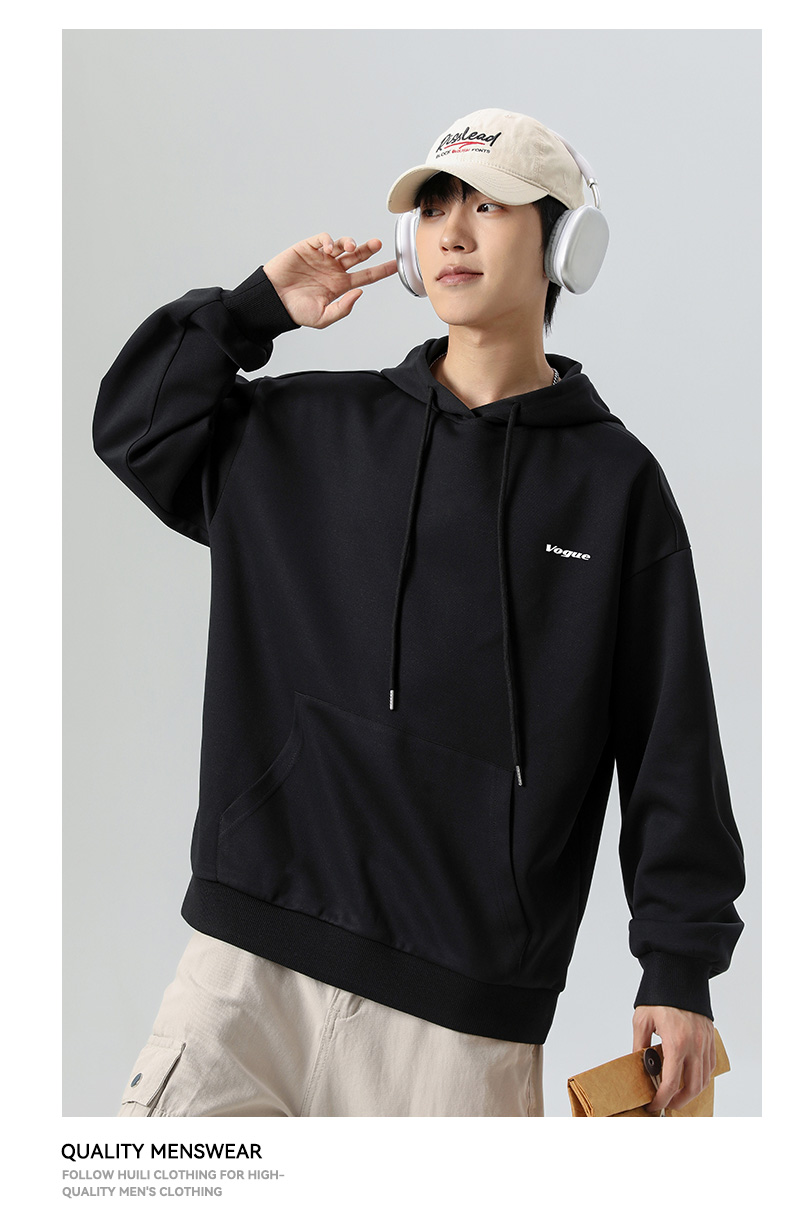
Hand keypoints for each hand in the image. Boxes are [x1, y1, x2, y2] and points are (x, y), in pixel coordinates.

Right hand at [263, 233, 397, 328]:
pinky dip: (328, 241)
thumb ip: (343, 308)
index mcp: (339, 285)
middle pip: (358, 256)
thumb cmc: (294, 311)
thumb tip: (359, 293)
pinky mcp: (307, 248)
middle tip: (378, 245)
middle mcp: (333, 270)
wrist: (272, 302)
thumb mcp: (322, 318)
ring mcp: (321, 258)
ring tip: (352, 247)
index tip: (395, 266)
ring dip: (350, 243)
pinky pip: (323, 240)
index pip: (366, 276)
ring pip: (342, 245)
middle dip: (369, 249)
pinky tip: (329, 249)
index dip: (381, 271)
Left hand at [632, 1004, 715, 1113]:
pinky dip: (702, 1077)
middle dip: (679, 1101)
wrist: (680, 974)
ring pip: (705, 1079)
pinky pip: (711, 1065)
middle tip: (666, 1104)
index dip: (661, 1098)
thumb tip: (639, 1064)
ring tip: (677, 1094)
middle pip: (693, 1087)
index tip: (653, 1104)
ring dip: (692, 1092)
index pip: (670, 1083)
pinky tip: (690, 1078)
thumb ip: (639, 1045)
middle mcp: (695, 1045)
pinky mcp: (710, 1037)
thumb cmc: (661, 995)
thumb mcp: (642, 1019)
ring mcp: (705, 1042)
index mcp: (676, 1042)